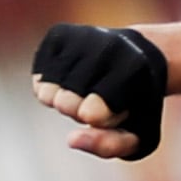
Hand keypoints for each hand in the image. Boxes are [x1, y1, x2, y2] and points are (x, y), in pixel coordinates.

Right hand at [29, 22, 169, 161]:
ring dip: (63, 99)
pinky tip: (71, 76)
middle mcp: (106, 45)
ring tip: (87, 87)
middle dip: (80, 110)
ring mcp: (81, 36)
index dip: (104, 120)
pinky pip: (38, 78)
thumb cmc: (137, 104)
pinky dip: (50, 85)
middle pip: (65, 103)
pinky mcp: (58, 34)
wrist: (141, 56)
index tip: (123, 106)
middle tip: (103, 97)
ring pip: (46, 92)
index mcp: (134, 68)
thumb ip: (108, 146)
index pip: (92, 114)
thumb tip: (70, 140)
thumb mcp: (139, 135)